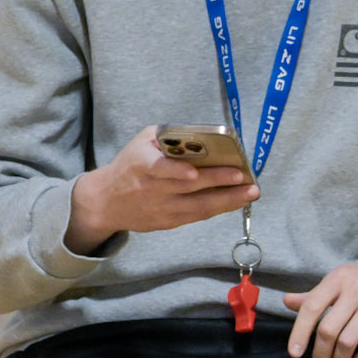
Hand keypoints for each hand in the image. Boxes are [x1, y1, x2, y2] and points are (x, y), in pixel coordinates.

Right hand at [66, 127, 257, 253]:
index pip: (158, 169)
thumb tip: (204, 135)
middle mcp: (151, 189)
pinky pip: (197, 216)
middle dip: (219, 182)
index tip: (193, 173)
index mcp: (141, 164)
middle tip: (244, 178)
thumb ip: (169, 136)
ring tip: (250, 192)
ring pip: (198, 207)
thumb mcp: (141, 141)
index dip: (176, 172)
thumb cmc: (130, 164)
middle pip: (188, 188)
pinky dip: (218, 208)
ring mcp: (160, 209)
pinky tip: (236, 201)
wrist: (106, 201)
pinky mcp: (167, 222)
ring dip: (227, 200)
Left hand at [283, 251, 357, 357]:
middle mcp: (356, 290)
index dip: (299, 332)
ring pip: (348, 342)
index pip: (311, 307)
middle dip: (320, 355)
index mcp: (339, 278)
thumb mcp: (343, 279)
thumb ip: (315, 294)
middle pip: (328, 330)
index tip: (294, 353)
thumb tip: (287, 302)